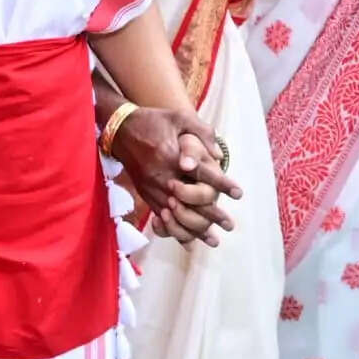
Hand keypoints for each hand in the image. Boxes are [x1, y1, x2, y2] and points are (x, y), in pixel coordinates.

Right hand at [110, 107, 239, 242]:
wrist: (119, 129)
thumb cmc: (153, 121)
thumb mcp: (179, 117)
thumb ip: (202, 133)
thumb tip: (219, 155)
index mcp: (172, 156)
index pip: (203, 174)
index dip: (222, 184)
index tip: (238, 193)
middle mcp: (162, 176)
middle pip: (191, 200)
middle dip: (213, 214)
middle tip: (230, 225)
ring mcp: (152, 188)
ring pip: (176, 215)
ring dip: (196, 229)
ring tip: (214, 240)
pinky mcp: (145, 195)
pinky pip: (162, 218)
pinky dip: (176, 230)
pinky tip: (188, 241)